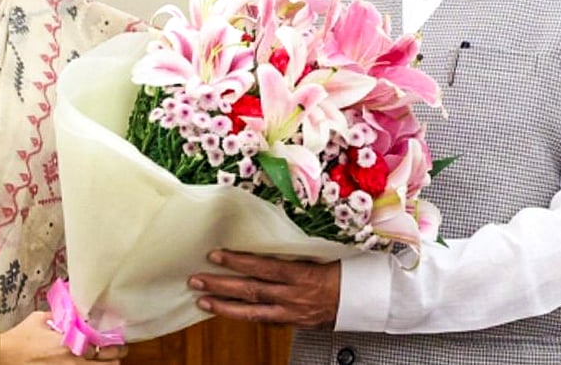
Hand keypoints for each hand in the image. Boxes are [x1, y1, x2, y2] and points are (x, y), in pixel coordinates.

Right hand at [0, 311, 126, 363]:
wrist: (2, 356)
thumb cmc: (20, 337)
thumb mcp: (40, 319)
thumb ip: (60, 316)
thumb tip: (73, 312)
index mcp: (70, 341)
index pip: (103, 344)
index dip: (114, 343)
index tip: (118, 339)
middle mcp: (73, 360)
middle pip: (108, 364)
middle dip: (116, 357)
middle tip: (119, 352)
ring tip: (109, 361)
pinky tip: (91, 364)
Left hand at [188, 250, 340, 328]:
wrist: (364, 301)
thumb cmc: (345, 272)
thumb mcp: (322, 255)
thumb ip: (295, 251)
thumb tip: (270, 237)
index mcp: (301, 274)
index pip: (262, 267)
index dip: (237, 262)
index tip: (215, 255)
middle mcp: (293, 295)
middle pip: (250, 290)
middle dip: (221, 285)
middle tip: (196, 278)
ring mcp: (291, 312)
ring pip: (252, 311)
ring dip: (224, 305)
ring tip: (203, 299)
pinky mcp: (293, 323)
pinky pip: (264, 321)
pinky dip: (245, 316)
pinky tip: (228, 311)